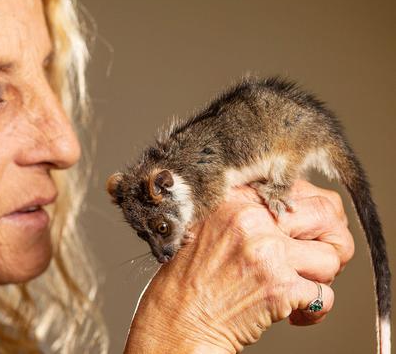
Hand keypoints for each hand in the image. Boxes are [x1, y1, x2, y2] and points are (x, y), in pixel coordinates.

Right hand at [124, 180, 353, 352]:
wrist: (175, 320)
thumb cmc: (190, 279)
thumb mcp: (211, 227)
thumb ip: (251, 213)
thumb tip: (307, 211)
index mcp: (234, 199)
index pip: (300, 188)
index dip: (315, 213)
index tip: (310, 233)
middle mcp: (250, 219)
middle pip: (326, 212)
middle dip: (334, 239)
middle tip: (322, 259)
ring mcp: (266, 252)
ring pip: (331, 257)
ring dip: (320, 279)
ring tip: (294, 288)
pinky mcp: (279, 287)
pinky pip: (325, 296)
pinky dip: (314, 311)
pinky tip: (291, 315)